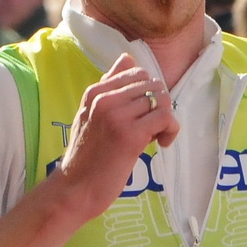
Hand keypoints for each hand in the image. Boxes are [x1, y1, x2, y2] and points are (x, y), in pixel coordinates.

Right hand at [51, 53, 178, 219]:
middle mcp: (105, 99)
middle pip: (152, 85)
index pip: (136, 72)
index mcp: (95, 92)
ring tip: (155, 138)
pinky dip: (170, 130)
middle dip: (159, 105)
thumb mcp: (91, 114)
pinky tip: (161, 143)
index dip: (148, 92)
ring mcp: (117, 116)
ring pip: (161, 101)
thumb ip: (109, 87)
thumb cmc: (87, 156)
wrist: (75, 188)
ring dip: (165, 120)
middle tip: (152, 128)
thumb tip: (126, 58)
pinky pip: (166, 118)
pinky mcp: (131, 135)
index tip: (144, 113)